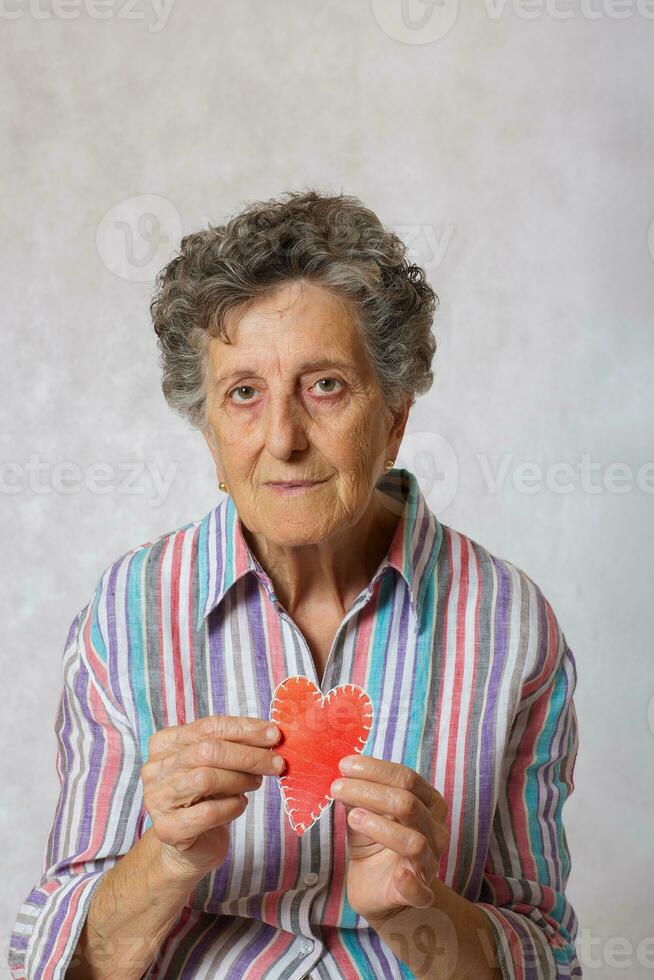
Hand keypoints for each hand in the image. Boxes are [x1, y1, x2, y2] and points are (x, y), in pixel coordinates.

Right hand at [141, 714, 282, 879]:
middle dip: (248, 756)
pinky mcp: (168, 829)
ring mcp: (157, 799)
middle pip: (208, 751)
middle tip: (276, 763)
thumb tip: (269, 735)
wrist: (191, 845)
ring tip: (255, 783)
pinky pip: (208, 812)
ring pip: (206, 778)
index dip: (244, 729)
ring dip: (241, 779)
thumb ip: (233, 746)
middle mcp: (155, 769)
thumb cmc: (207, 797)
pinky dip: (232, 807)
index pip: (208, 727)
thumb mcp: (217, 765)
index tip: (273, 734)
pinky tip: (239, 805)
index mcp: (165, 743)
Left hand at [330, 755, 449, 923]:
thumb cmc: (375, 844)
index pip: (407, 778)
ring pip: (414, 841)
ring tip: (352, 817)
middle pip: (408, 804)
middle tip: (337, 788)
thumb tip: (344, 772)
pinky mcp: (420, 895)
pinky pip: (421, 891)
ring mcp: (430, 864)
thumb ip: (360, 795)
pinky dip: (411, 883)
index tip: (344, 765)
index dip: (375, 770)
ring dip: (380, 826)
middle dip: (369, 792)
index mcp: (429, 804)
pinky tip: (400, 875)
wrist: (380, 891)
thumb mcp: (365, 813)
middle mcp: (435, 831)